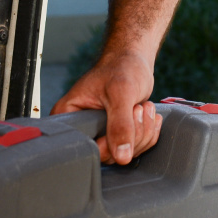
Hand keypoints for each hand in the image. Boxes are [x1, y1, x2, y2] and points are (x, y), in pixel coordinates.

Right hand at [50, 48, 162, 164]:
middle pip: (107, 155)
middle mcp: (82, 128)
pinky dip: (148, 133)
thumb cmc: (122, 67)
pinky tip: (147, 113)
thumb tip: (122, 156)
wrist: (135, 61)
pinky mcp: (117, 136)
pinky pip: (135, 149)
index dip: (106, 143)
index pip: (83, 147)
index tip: (121, 118)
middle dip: (131, 133)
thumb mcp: (120, 92)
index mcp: (69, 115)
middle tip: (137, 108)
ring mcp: (101, 134)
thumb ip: (120, 123)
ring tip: (143, 106)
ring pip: (124, 154)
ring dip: (143, 132)